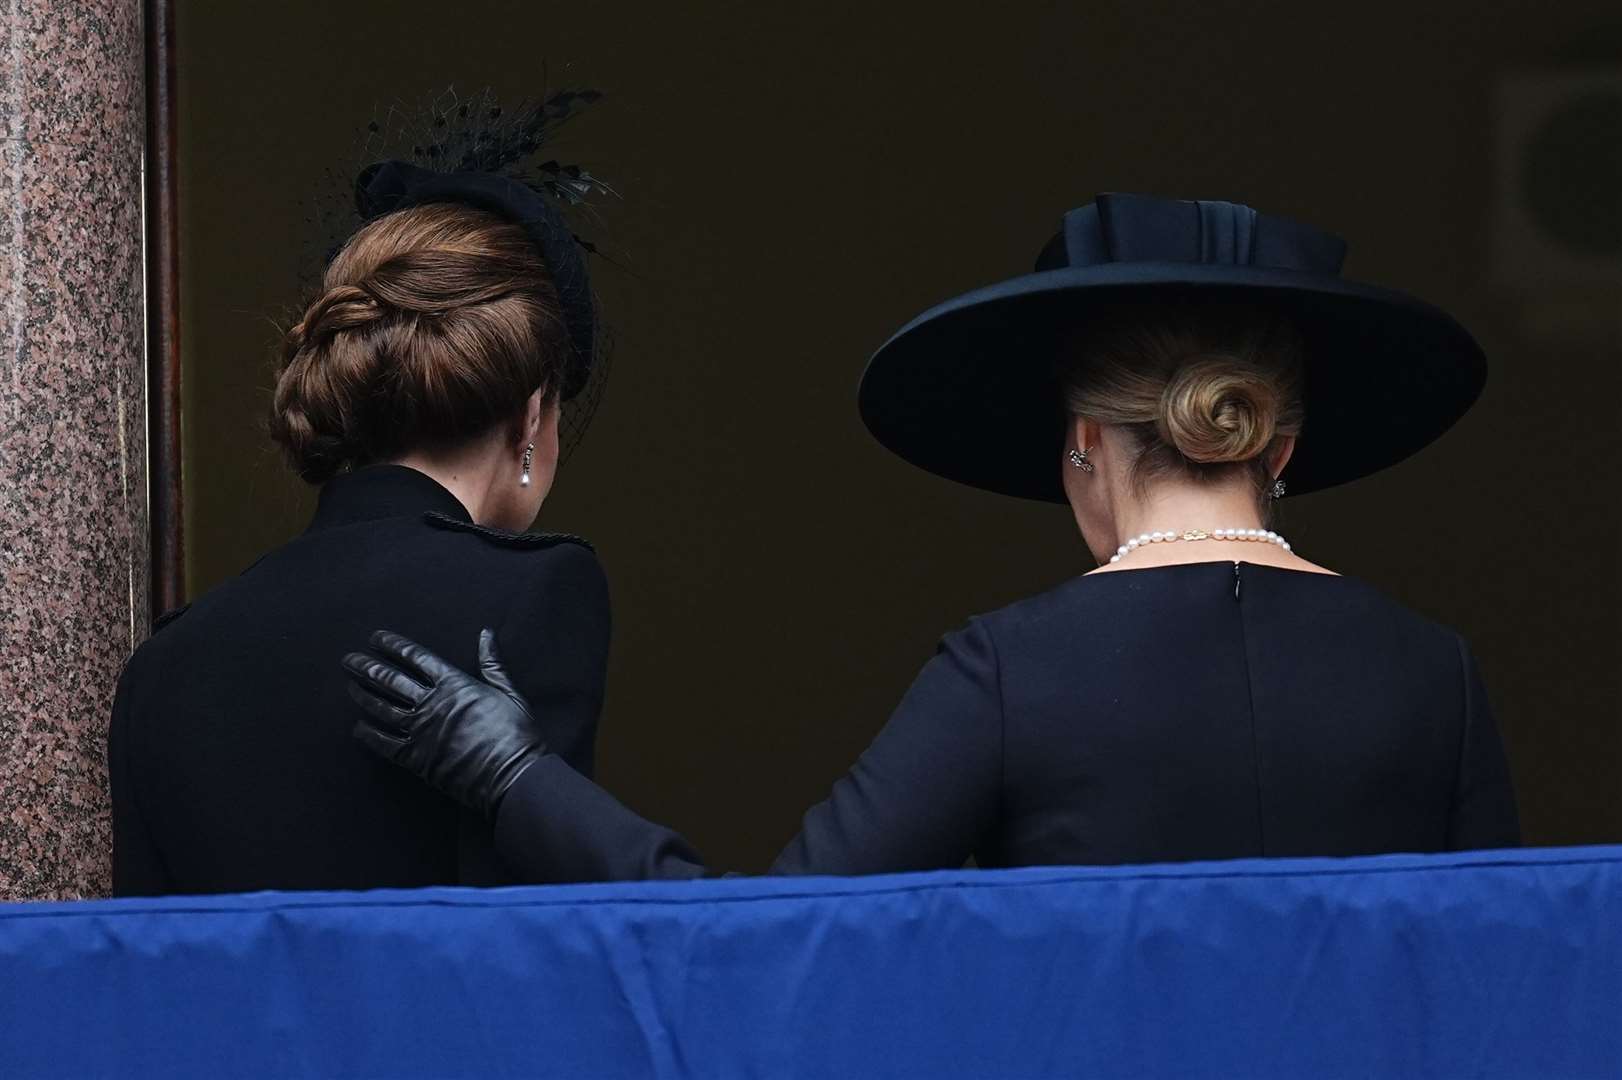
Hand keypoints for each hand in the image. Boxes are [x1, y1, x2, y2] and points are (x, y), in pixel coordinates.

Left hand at [343, 629, 543, 817]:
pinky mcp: (415, 757)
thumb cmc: (515, 733)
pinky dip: (367, 734)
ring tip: (349, 685)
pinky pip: (383, 742)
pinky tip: (357, 727)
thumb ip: (492, 662)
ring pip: (382, 707)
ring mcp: (420, 730)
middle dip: (366, 666)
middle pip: (390, 679)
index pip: (416, 657)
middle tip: (348, 660)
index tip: (375, 638)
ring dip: (362, 694)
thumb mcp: (508, 691)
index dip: (393, 645)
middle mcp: (431, 703)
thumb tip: (486, 633)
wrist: (511, 775)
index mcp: (454, 683)